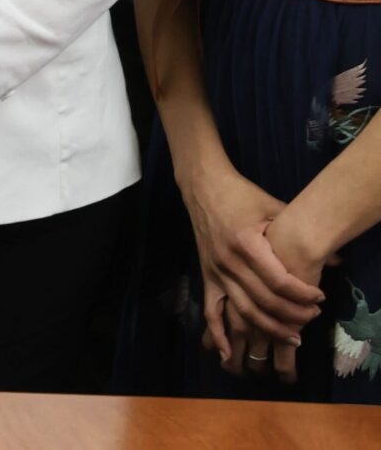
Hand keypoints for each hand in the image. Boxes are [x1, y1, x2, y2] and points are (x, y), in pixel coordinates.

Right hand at [179, 162, 320, 365]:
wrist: (203, 187)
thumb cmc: (243, 196)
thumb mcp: (275, 208)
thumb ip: (301, 234)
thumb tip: (337, 261)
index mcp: (246, 242)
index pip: (278, 280)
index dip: (303, 293)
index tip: (321, 296)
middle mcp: (229, 260)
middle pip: (265, 300)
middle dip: (293, 314)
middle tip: (314, 316)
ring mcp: (215, 270)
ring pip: (244, 310)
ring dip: (270, 328)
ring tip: (294, 336)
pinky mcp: (207, 276)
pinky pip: (211, 310)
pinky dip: (217, 334)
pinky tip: (228, 353)